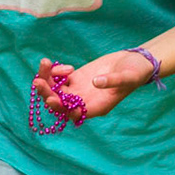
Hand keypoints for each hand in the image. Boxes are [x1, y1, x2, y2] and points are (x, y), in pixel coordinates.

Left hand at [33, 53, 148, 120]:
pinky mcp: (74, 78)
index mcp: (95, 107)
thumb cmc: (136, 73)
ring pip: (53, 89)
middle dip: (46, 93)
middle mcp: (83, 101)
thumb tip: (96, 82)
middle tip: (38, 81)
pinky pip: (57, 78)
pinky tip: (67, 67)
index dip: (61, 108)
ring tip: (44, 63)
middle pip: (58, 103)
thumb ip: (113, 81)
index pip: (73, 113)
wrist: (135, 61)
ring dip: (45, 79)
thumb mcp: (128, 77)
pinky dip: (55, 72)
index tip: (52, 99)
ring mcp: (77, 90)